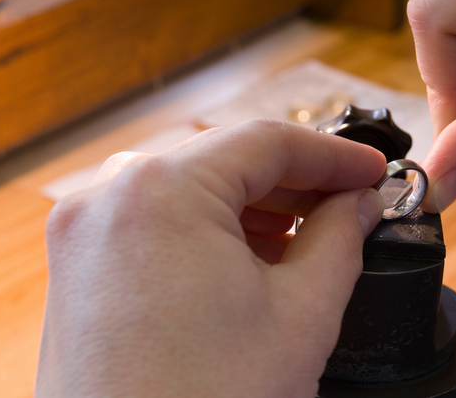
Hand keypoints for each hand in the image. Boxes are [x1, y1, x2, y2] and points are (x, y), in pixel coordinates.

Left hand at [35, 120, 385, 396]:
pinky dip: (212, 230)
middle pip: (226, 161)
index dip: (334, 154)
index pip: (266, 141)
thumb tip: (359, 204)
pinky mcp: (83, 268)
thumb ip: (340, 238)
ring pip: (193, 190)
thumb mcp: (301, 313)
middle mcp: (109, 197)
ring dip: (257, 206)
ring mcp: (87, 233)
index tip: (372, 172)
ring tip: (310, 235)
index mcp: (161, 190)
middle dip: (297, 183)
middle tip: (351, 204)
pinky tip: (255, 258)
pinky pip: (160, 222)